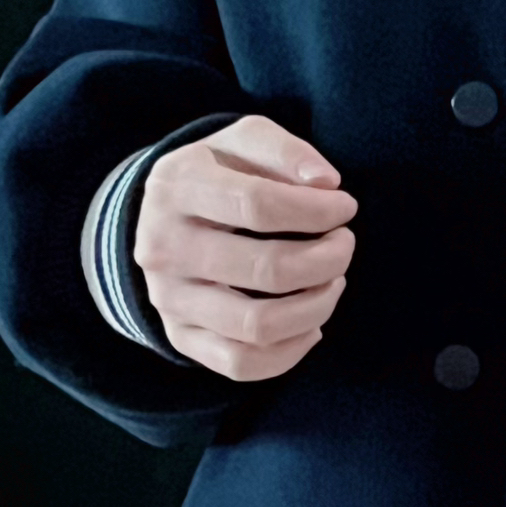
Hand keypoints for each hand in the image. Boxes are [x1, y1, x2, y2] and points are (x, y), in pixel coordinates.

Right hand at [133, 115, 356, 380]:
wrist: (159, 218)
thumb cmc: (218, 175)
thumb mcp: (242, 141)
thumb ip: (285, 151)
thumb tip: (327, 183)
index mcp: (176, 187)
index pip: (259, 206)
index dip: (317, 211)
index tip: (346, 208)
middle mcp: (164, 248)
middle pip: (267, 270)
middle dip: (327, 259)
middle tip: (344, 245)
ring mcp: (169, 299)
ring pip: (259, 326)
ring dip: (317, 307)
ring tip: (333, 282)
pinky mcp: (180, 337)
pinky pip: (243, 365)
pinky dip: (292, 351)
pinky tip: (311, 325)